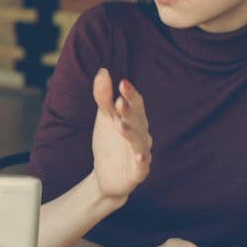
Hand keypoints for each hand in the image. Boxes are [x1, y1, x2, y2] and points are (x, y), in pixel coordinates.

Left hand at [91, 68, 151, 200]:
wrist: (106, 175)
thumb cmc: (109, 141)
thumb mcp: (104, 118)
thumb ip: (104, 97)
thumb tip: (103, 71)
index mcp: (134, 118)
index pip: (135, 103)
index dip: (130, 94)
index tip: (122, 83)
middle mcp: (141, 133)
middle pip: (138, 120)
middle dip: (129, 112)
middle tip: (119, 102)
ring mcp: (141, 152)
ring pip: (140, 142)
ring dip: (132, 134)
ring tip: (121, 126)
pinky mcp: (139, 172)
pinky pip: (143, 166)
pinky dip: (142, 161)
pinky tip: (140, 157)